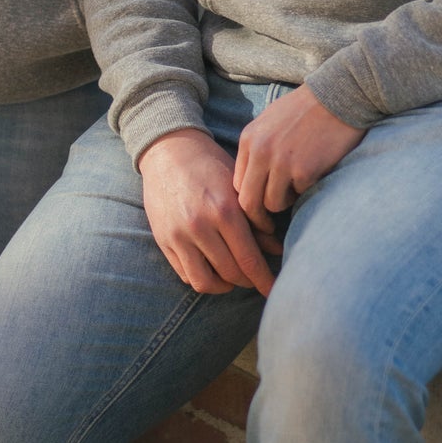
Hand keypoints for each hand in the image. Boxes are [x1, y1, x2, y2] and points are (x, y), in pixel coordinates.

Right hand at [139, 128, 276, 297]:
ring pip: (205, 282)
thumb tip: (277, 250)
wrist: (169, 151)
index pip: (249, 259)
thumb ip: (256, 221)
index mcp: (224, 210)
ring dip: (224, 286)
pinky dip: (202, 278)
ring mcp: (178, 236)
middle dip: (247, 280)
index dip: (264, 280)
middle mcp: (200, 226)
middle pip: (230, 273)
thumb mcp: (237, 188)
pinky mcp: (163, 241)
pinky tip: (212, 269)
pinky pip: (186, 274)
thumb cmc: (210, 166)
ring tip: (233, 278)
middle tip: (256, 278)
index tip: (274, 291)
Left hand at [233, 85, 364, 234]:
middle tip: (270, 228)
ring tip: (298, 189)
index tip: (259, 210)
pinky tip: (316, 173)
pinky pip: (299, 195)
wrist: (339, 94)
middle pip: (248, 201)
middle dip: (258, 219)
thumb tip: (251, 183)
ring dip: (285, 203)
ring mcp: (281, 162)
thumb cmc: (307, 109)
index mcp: (249, 140)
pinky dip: (306, 191)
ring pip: (272, 204)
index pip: (237, 185)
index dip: (248, 201)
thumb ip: (257, 149)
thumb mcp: (270, 122)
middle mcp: (260, 151)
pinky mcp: (305, 170)